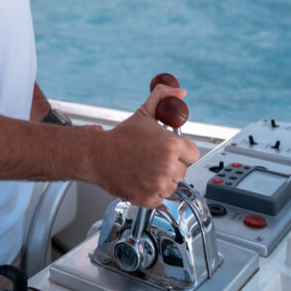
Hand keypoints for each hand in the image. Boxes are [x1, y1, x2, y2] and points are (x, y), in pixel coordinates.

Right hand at [90, 79, 199, 206]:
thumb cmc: (121, 137)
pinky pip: (161, 198)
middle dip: (171, 164)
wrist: (97, 155)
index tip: (170, 150)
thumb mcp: (144, 113)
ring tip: (146, 169)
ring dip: (163, 179)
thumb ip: (163, 98)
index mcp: (171, 145)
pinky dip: (153, 192)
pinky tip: (141, 180)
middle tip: (153, 158)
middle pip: (183, 170)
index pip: (193, 153)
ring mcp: (159, 185)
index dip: (181, 151)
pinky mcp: (149, 199)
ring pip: (173, 185)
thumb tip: (180, 92)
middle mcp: (167, 166)